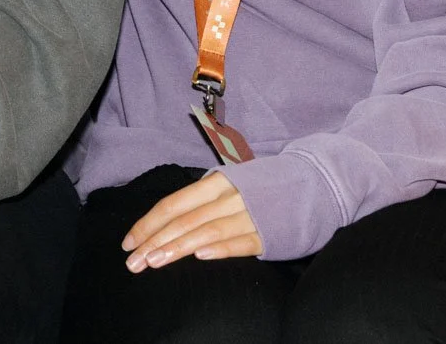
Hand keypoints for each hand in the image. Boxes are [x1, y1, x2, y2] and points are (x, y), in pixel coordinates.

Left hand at [122, 171, 262, 271]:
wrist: (317, 182)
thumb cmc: (265, 187)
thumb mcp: (231, 183)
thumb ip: (203, 200)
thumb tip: (168, 220)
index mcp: (215, 182)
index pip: (172, 204)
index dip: (148, 223)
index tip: (128, 243)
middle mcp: (229, 196)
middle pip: (183, 220)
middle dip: (154, 241)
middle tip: (133, 262)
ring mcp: (250, 214)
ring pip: (206, 230)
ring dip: (178, 247)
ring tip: (155, 262)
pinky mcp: (270, 233)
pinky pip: (241, 242)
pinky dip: (220, 248)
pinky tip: (200, 257)